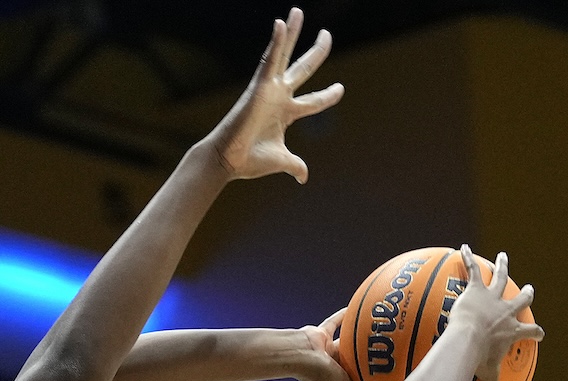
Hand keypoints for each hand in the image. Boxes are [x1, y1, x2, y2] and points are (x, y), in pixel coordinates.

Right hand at [204, 9, 343, 183]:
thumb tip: (303, 178)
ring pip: (284, 55)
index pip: (314, 101)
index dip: (328, 95)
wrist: (228, 161)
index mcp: (286, 113)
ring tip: (297, 12)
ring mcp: (269, 90)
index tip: (340, 89)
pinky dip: (275, 43)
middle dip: (317, 51)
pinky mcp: (258, 86)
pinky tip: (281, 24)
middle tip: (326, 35)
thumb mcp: (281, 160)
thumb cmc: (249, 161)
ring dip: (292, 33)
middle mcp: (279, 97)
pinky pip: (268, 60)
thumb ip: (295, 165)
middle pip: (303, 68)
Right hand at [297, 309, 369, 380]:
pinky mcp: (319, 334)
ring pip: (344, 343)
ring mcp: (324, 351)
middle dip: (364, 363)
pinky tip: (358, 309)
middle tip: (384, 356)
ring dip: (356, 339)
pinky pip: (334, 322)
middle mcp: (330, 368)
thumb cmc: (320, 377)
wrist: (297, 355)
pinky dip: (343, 315)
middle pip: (351, 365)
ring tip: (376, 332)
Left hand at [446, 245, 542, 380]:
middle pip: (521, 300)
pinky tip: (463, 248)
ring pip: (501, 278)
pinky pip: (473, 270)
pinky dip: (468, 259)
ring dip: (502, 267)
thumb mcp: (487, 376)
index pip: (530, 333)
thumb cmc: (478, 359)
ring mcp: (493, 298)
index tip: (539, 333)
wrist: (468, 339)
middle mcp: (507, 312)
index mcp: (512, 331)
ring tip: (503, 257)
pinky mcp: (477, 289)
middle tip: (528, 288)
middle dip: (525, 294)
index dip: (536, 334)